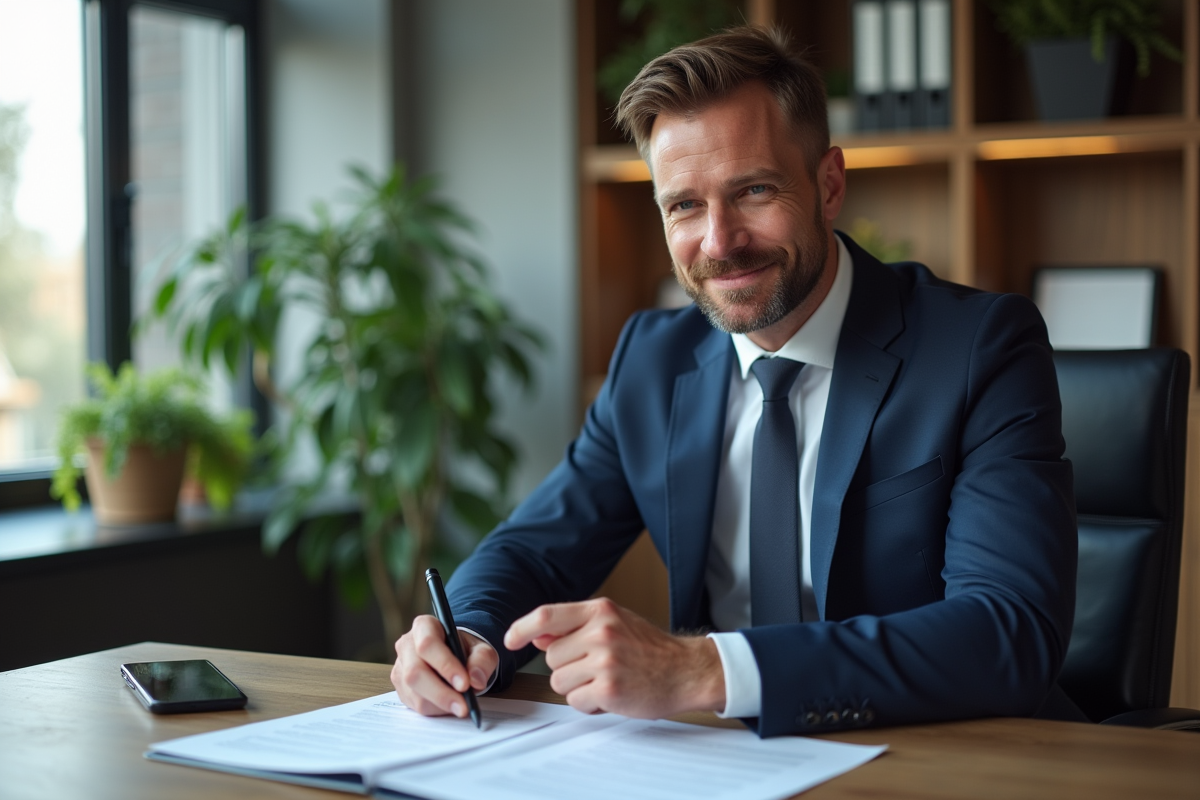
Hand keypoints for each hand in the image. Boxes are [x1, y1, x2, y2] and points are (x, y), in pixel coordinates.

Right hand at [391, 615, 497, 717]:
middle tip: (463, 706)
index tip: (464, 684)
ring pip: (414, 692)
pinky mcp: (401, 688)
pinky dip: (435, 709)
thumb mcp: (481, 649)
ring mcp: (401, 668)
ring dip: (440, 704)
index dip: (445, 665)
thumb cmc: (465, 650)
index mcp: (424, 626)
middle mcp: (406, 645)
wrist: (455, 658)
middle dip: (441, 693)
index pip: (428, 644)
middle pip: (415, 672)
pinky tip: (449, 705)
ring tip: (461, 706)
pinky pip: (415, 704)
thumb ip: (482, 660)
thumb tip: (476, 680)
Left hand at [504, 597, 724, 717]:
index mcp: (600, 611)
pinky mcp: (609, 688)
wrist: (687, 670)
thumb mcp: (614, 624)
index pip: (546, 615)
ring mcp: (605, 660)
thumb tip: (537, 635)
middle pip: (551, 657)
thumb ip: (576, 628)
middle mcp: (601, 631)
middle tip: (596, 668)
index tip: (510, 640)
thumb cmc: (650, 648)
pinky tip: (611, 696)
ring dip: (577, 688)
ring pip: (560, 681)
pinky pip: (575, 701)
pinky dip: (589, 704)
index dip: (522, 628)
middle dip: (567, 668)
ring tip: (605, 681)